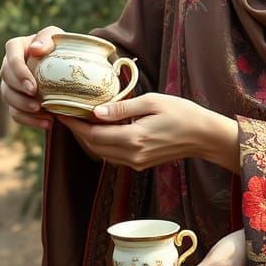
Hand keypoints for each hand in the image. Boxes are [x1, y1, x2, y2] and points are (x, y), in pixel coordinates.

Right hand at [0, 25, 63, 129]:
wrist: (63, 64)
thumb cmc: (59, 47)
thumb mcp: (57, 37)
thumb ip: (47, 38)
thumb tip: (35, 49)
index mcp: (16, 47)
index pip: (11, 57)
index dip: (19, 73)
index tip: (33, 87)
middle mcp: (8, 65)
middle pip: (6, 79)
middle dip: (20, 93)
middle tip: (38, 103)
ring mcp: (9, 83)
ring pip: (7, 97)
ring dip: (23, 107)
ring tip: (42, 112)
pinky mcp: (14, 100)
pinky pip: (14, 112)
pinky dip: (29, 120)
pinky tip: (47, 123)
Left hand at [58, 93, 238, 171]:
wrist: (205, 136)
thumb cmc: (182, 113)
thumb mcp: (152, 102)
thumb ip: (122, 108)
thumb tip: (95, 111)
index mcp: (134, 138)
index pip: (94, 135)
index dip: (75, 124)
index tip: (61, 111)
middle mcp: (133, 155)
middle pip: (94, 146)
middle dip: (77, 131)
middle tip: (65, 113)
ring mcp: (137, 162)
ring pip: (102, 153)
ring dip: (88, 138)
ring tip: (78, 119)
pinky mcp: (142, 163)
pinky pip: (114, 156)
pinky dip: (102, 143)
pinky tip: (100, 128)